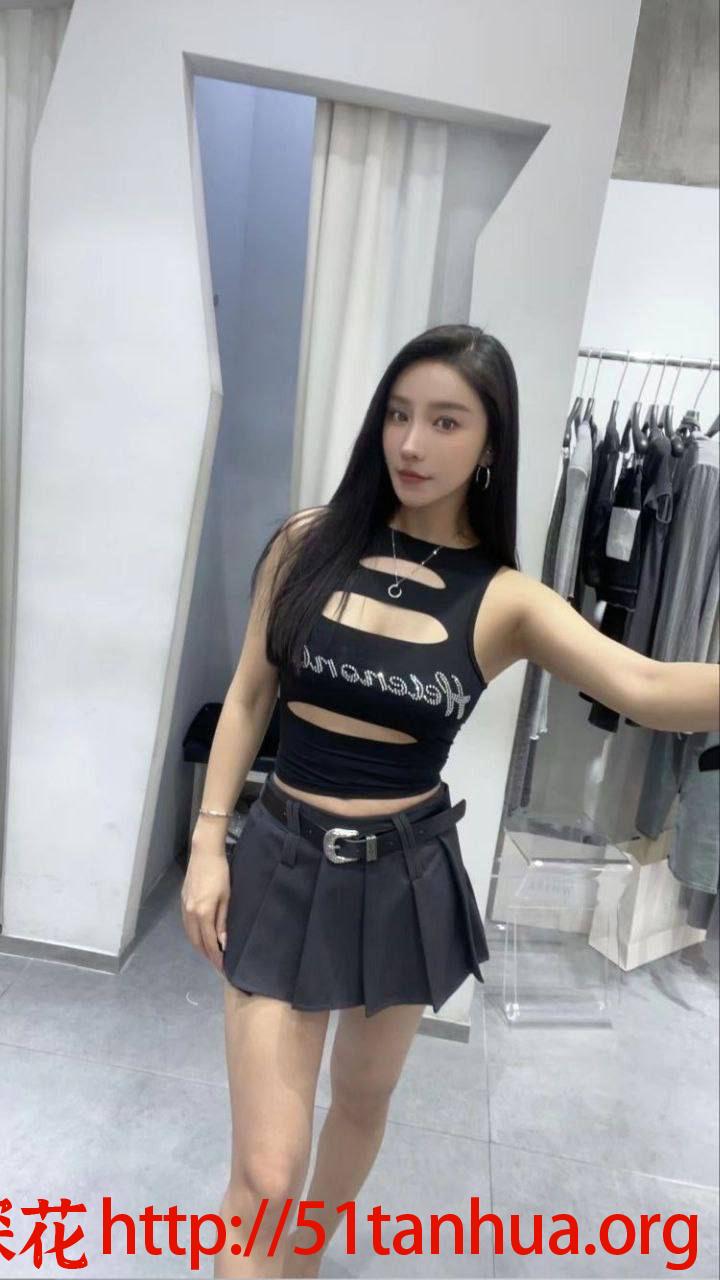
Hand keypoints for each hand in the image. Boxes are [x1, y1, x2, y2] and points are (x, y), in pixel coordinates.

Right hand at [181, 843, 229, 973]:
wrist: (204, 853)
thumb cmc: (221, 873)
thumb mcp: (227, 898)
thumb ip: (223, 921)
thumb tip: (223, 943)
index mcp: (203, 913)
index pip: (209, 942)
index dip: (216, 957)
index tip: (223, 967)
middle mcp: (190, 913)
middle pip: (197, 942)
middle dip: (207, 955)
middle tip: (217, 964)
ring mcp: (184, 908)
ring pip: (190, 935)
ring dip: (199, 946)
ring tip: (210, 954)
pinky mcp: (183, 901)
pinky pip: (187, 925)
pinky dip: (194, 935)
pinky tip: (201, 937)